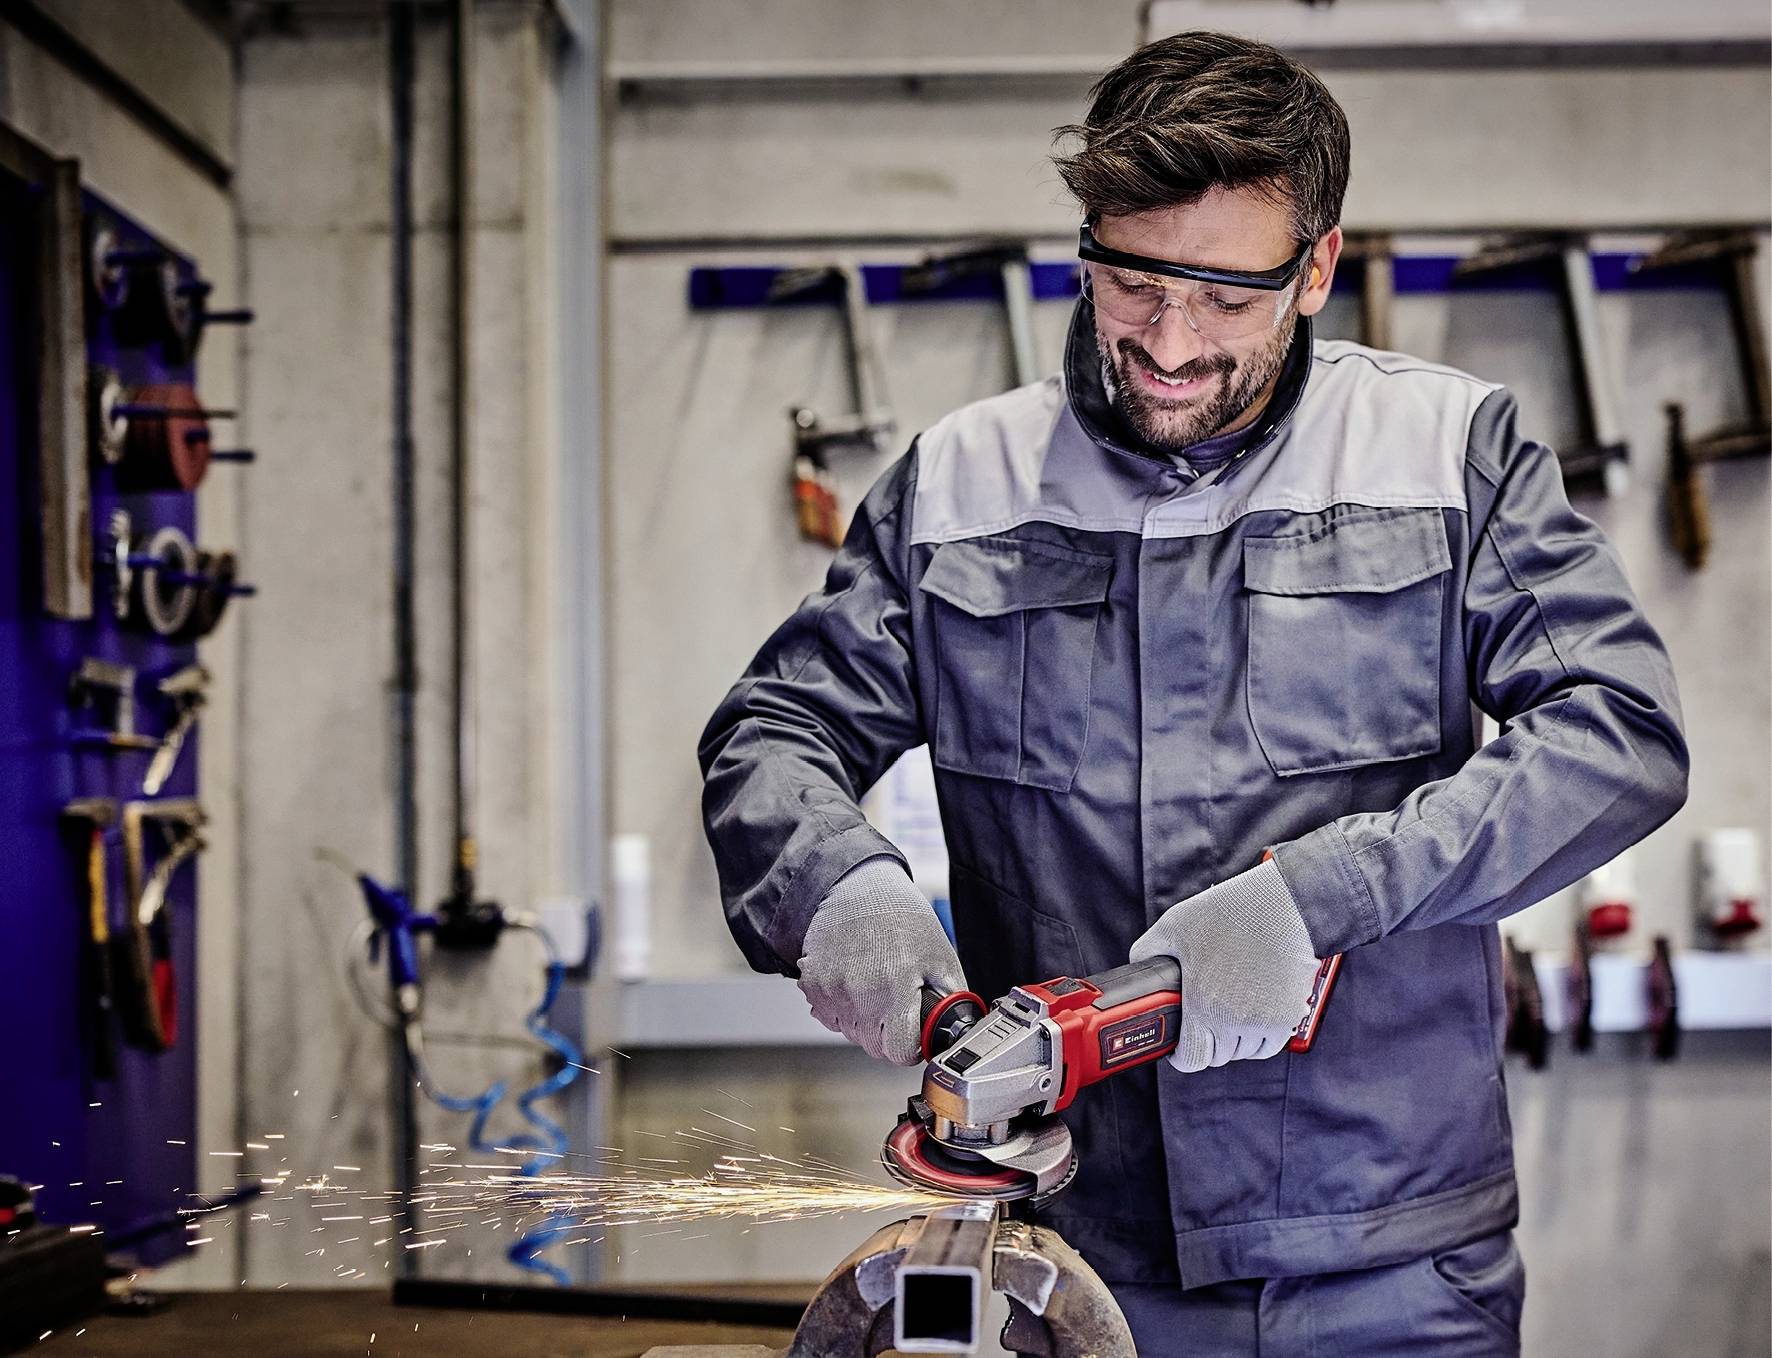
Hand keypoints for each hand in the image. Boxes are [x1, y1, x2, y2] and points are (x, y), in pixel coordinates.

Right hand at [797, 857, 965, 1065]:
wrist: (857, 889)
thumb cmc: (900, 918)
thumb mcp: (941, 956)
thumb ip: (951, 999)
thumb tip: (957, 1031)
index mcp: (896, 984)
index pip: (897, 1051)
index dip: (909, 1046)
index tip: (912, 1033)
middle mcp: (860, 990)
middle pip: (873, 1046)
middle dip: (888, 1032)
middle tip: (895, 1001)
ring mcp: (831, 988)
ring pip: (850, 1032)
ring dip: (864, 1020)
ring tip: (874, 984)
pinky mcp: (812, 984)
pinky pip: (829, 1015)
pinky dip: (842, 1006)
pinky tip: (853, 980)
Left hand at [1129, 860, 1322, 1071]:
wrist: (1285, 906)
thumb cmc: (1231, 913)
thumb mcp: (1174, 925)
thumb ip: (1148, 951)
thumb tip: (1138, 967)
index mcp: (1204, 1005)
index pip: (1191, 1059)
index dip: (1181, 1056)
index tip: (1179, 1048)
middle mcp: (1236, 1021)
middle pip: (1218, 1057)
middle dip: (1207, 1044)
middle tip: (1203, 1022)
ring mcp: (1266, 1022)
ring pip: (1245, 1052)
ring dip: (1234, 1041)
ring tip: (1228, 1013)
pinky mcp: (1289, 1016)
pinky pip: (1271, 1044)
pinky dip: (1260, 1037)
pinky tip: (1252, 1015)